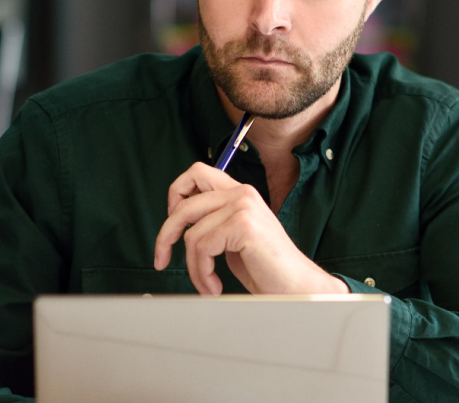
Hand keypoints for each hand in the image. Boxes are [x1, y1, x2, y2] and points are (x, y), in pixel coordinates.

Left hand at [152, 162, 348, 295]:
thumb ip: (213, 223)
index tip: (170, 220)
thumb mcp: (233, 239)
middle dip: (166, 236)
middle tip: (161, 259)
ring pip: (191, 234)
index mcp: (240, 193)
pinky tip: (215, 286)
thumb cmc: (267, 268)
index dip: (176, 192)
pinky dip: (202, 273)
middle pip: (184, 205)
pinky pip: (202, 248)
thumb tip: (178, 223)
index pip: (197, 173)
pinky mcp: (243, 225)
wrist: (296, 286)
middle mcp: (242, 193)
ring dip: (194, 268)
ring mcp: (243, 206)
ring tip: (207, 284)